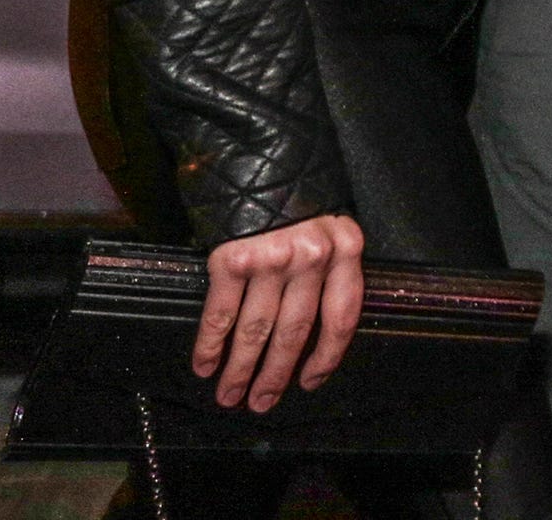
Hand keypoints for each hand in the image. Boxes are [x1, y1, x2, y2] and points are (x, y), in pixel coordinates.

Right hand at [194, 211, 365, 413]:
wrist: (255, 150)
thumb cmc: (296, 193)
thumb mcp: (329, 224)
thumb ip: (330, 269)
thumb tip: (314, 334)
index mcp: (346, 247)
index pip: (341, 316)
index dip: (325, 356)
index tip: (309, 382)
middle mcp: (312, 256)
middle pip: (295, 331)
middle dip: (275, 374)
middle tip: (260, 402)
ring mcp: (271, 258)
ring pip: (256, 330)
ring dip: (240, 369)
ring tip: (230, 396)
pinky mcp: (231, 258)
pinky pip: (221, 313)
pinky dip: (210, 345)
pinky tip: (205, 365)